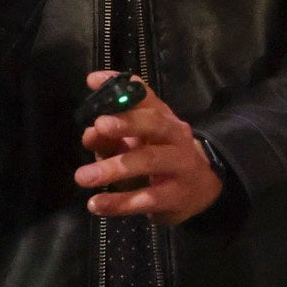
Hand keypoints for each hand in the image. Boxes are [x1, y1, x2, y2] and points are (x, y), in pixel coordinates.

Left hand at [73, 73, 223, 223]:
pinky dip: (120, 203)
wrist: (203, 189)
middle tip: (97, 126)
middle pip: (155, 124)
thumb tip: (88, 133)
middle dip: (126, 123)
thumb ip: (113, 135)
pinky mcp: (177, 196)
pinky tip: (96, 204)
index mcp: (164, 118)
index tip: (94, 82)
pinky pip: (147, 199)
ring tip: (82, 177)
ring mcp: (180, 166)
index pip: (145, 97)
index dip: (121, 88)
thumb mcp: (141, 142)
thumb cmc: (164, 158)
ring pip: (149, 161)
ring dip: (114, 168)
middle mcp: (176, 137)